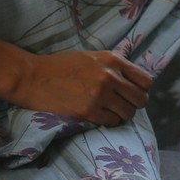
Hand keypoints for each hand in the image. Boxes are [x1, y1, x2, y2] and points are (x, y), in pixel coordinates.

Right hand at [1, 48, 152, 126]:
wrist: (33, 77)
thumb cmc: (61, 66)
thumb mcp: (91, 57)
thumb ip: (113, 65)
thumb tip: (133, 78)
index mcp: (113, 60)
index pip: (146, 80)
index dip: (141, 89)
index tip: (132, 92)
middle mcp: (110, 76)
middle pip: (141, 99)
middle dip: (134, 104)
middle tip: (122, 104)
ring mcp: (100, 94)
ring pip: (128, 113)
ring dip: (121, 114)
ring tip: (109, 111)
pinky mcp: (88, 111)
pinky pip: (112, 122)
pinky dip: (108, 121)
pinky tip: (98, 115)